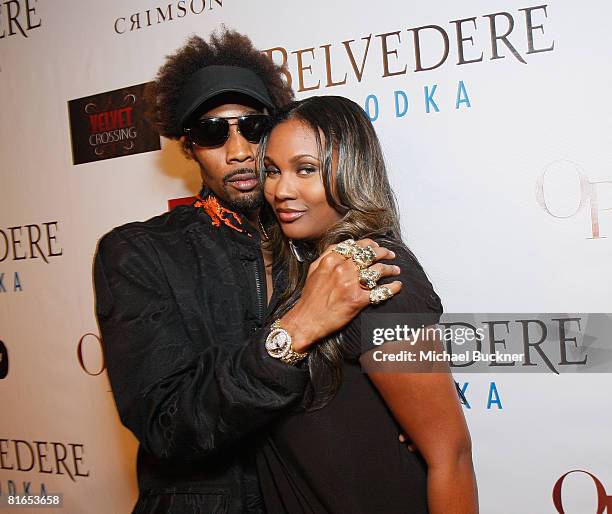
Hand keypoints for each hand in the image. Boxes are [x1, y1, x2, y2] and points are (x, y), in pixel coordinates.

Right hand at [279, 239, 401, 352]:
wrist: (307, 320)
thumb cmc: (311, 297)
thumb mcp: (314, 269)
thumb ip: (328, 254)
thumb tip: (345, 245)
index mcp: (332, 260)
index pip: (357, 246)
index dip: (370, 244)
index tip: (376, 246)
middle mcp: (342, 270)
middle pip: (370, 255)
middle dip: (384, 252)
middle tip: (390, 254)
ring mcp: (351, 285)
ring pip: (378, 270)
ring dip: (391, 269)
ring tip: (396, 270)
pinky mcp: (358, 300)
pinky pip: (381, 291)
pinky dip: (392, 288)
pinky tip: (397, 286)